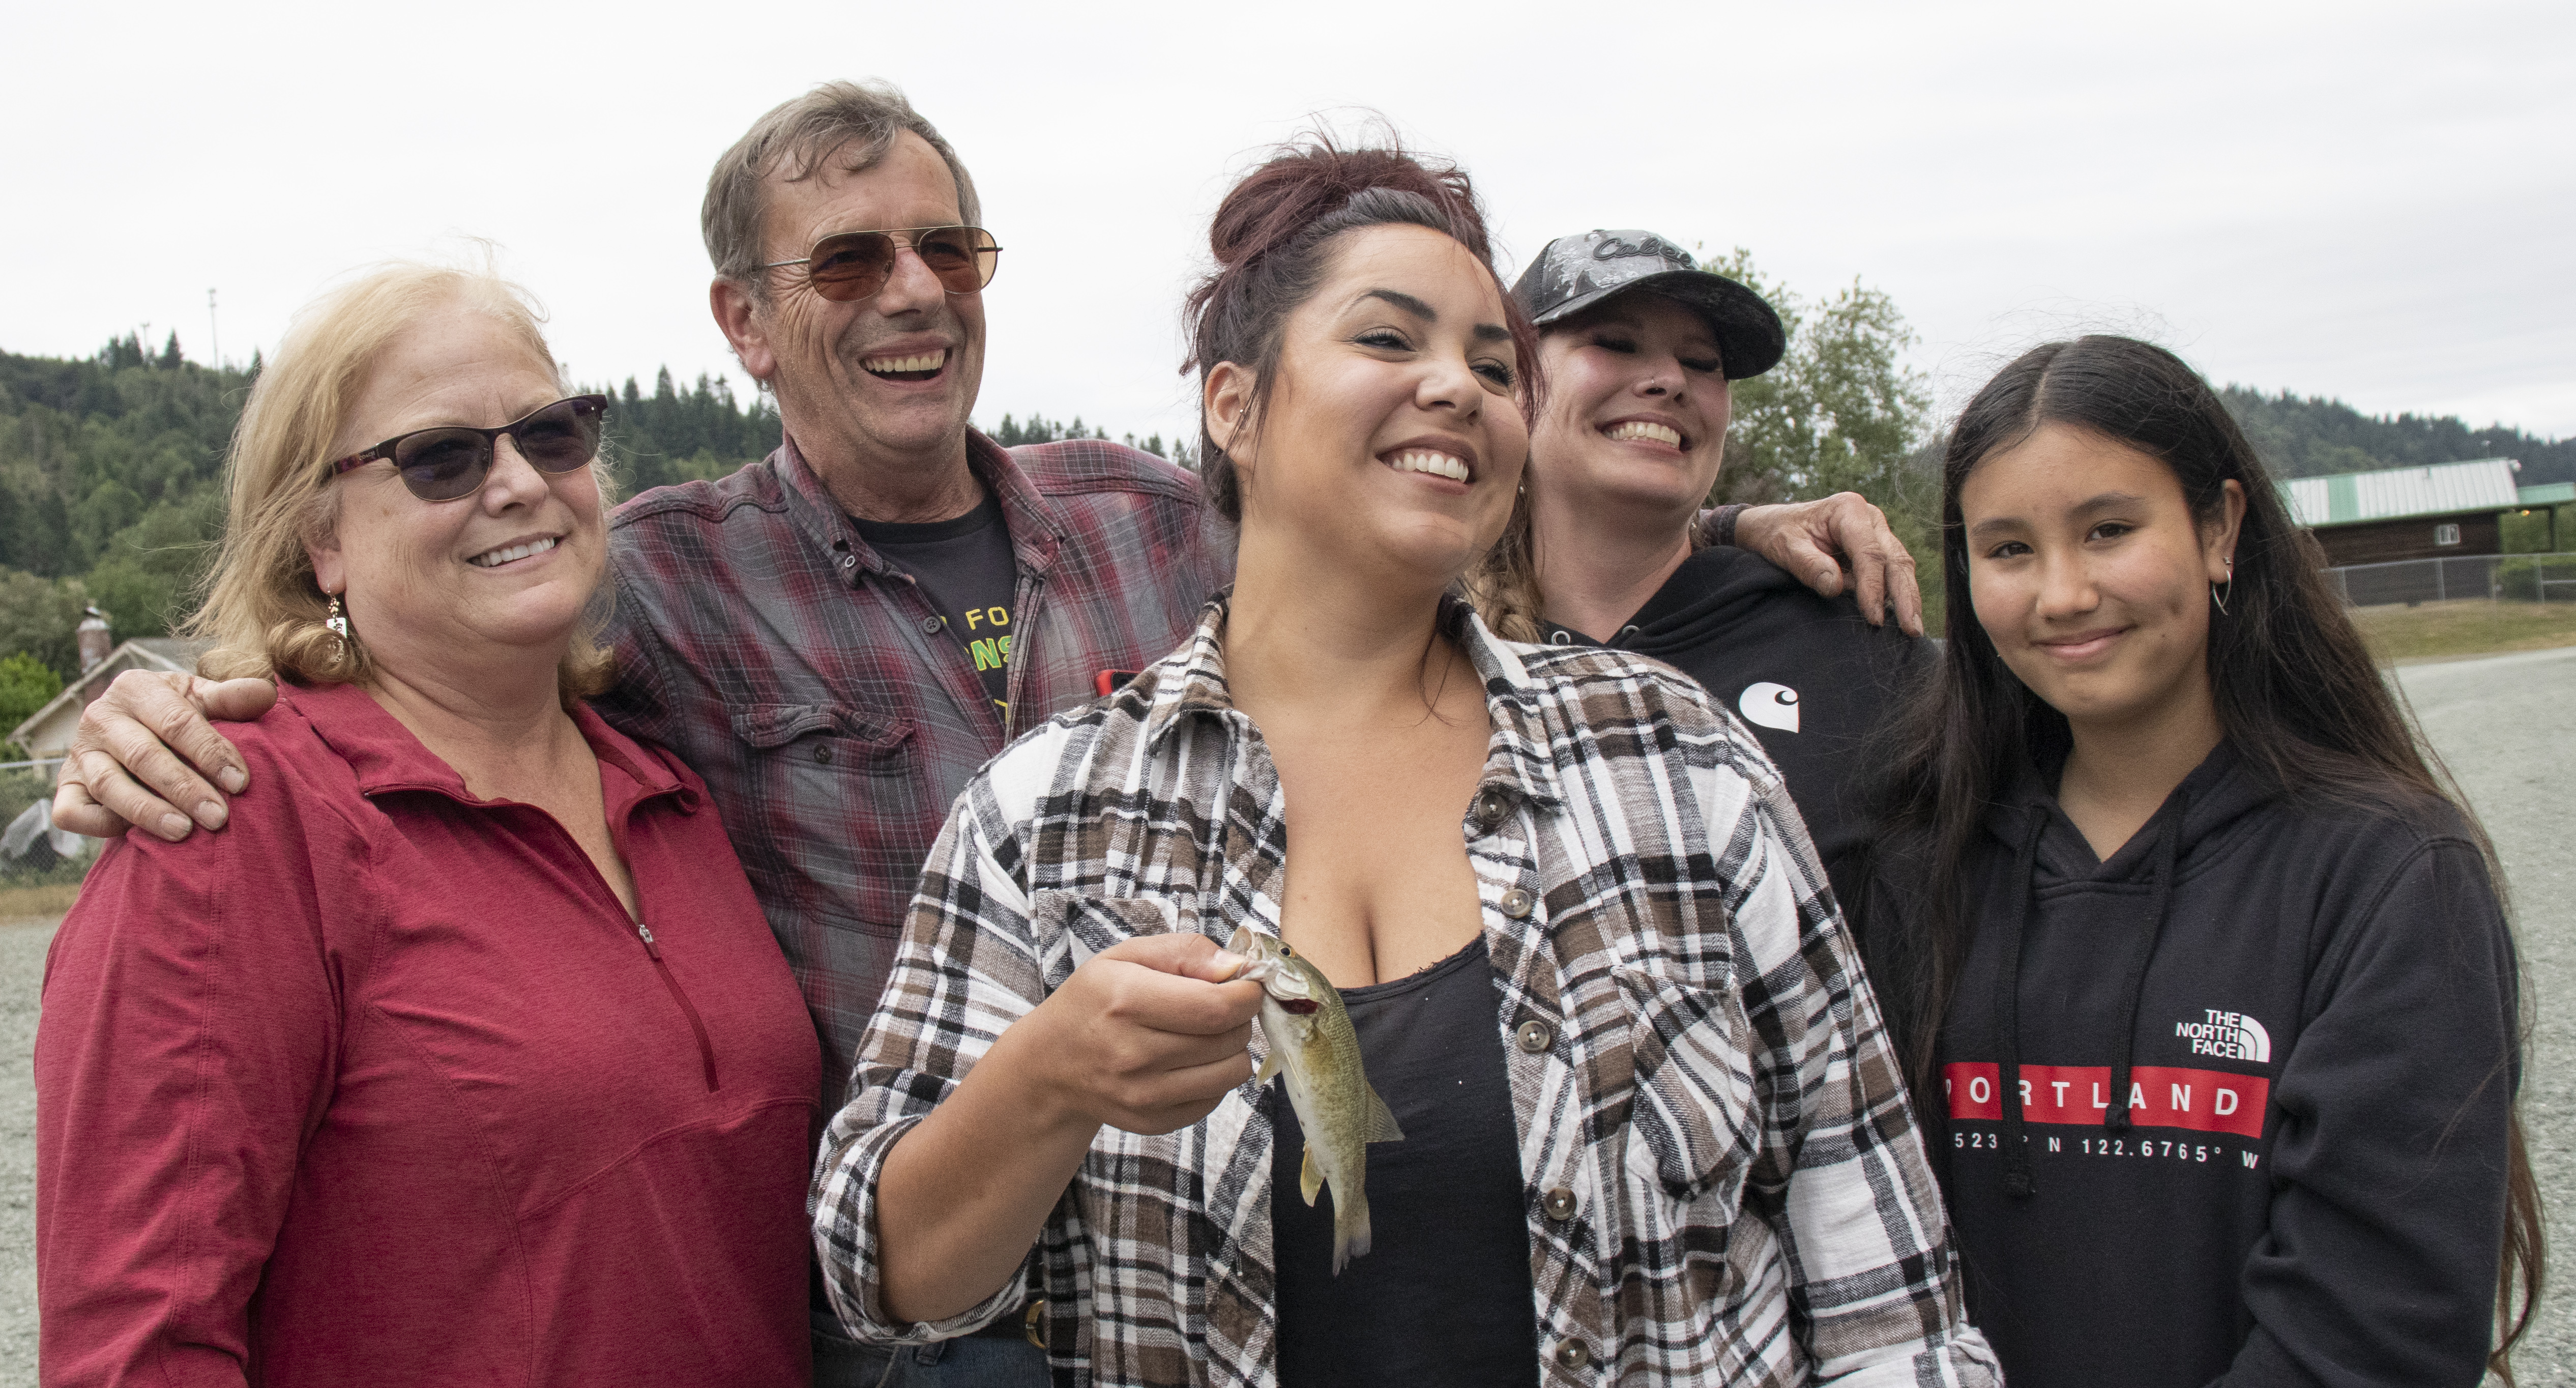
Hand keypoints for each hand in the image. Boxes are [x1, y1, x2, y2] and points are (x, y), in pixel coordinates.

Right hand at [52, 671, 274, 841]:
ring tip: (183, 832)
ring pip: (109, 786)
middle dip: (184, 789)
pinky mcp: (65, 787)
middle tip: (218, 817)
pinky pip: (72, 811)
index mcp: (135, 689)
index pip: (177, 722)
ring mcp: (79, 754)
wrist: (130, 728)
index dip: (210, 753)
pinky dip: (98, 825)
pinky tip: (132, 837)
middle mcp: (100, 718)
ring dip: (148, 811)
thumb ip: (232, 698)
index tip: (241, 783)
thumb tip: (266, 693)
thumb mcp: (201, 698)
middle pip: (144, 756)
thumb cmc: (175, 714)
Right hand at [998, 932, 1264, 1136]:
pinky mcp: (1152, 1120)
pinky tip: (1188, 1060)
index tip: (1247, 985)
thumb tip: (1236, 967)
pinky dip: (1214, 1077)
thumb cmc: (1095, 1000)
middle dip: (1240, 1017)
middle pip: (1228, 1039)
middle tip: (1221, 1005)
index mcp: (1126, 1001)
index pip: (1217, 1006)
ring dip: (1232, 1049)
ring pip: (1231, 1073)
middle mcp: (1132, 1053)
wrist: (1052, 1062)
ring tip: (1205, 1033)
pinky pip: (1215, 1099)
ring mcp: (1142, 1094)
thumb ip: (1185, 951)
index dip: (1248, 994)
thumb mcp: (1127, 955)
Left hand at [1734, 493, 1925, 636]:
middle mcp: (1870, 519)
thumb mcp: (1784, 547)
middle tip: (1912, 629)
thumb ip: (1808, 565)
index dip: (1873, 587)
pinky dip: (1897, 595)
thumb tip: (1835, 587)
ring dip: (1908, 598)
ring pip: (1900, 566)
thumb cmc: (1777, 533)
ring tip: (1914, 630)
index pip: (1869, 553)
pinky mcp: (1876, 549)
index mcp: (1848, 510)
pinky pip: (1891, 573)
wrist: (1773, 525)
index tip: (1874, 618)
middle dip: (1905, 596)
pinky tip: (1901, 619)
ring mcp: (1876, 533)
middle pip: (1895, 559)